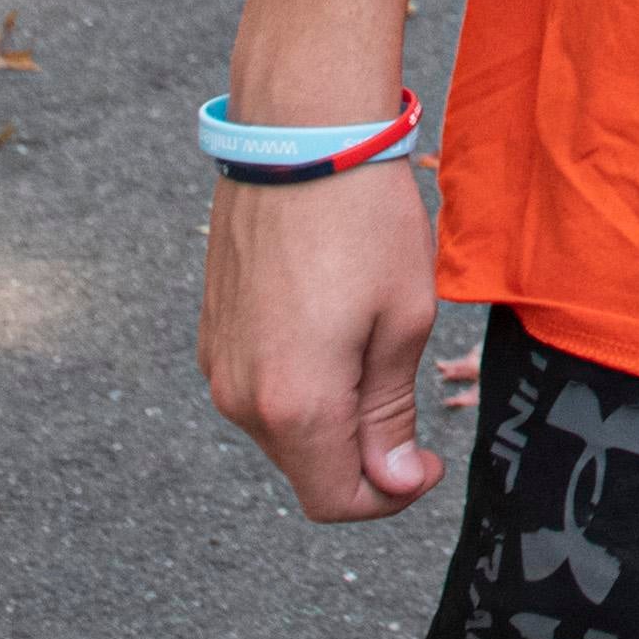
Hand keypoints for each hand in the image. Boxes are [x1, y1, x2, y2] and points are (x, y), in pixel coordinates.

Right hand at [198, 160, 447, 519]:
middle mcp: (240, 397)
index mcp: (294, 403)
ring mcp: (219, 365)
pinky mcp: (213, 334)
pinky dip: (302, 383)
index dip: (388, 496)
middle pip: (307, 468)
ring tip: (375, 347)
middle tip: (411, 399)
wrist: (298, 139)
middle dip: (363, 455)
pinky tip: (336, 327)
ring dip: (333, 416)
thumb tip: (391, 480)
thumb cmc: (364, 222)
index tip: (425, 462)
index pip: (335, 499)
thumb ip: (389, 412)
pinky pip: (261, 387)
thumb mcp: (402, 320)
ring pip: (283, 430)